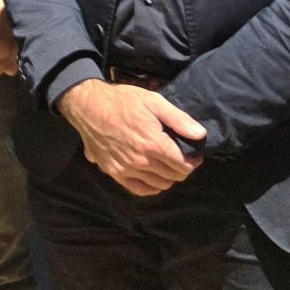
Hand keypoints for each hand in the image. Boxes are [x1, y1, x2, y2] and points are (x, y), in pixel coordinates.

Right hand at [56, 79, 206, 195]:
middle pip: (173, 176)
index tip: (195, 155)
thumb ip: (179, 119)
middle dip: (182, 168)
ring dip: (168, 178)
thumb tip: (200, 135)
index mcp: (153, 143)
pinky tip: (153, 178)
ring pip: (158, 184)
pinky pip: (139, 189)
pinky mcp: (113, 172)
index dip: (193, 161)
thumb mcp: (153, 101)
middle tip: (182, 158)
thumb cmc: (122, 101)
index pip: (183, 165)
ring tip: (168, 166)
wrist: (88, 106)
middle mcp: (141, 161)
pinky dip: (151, 187)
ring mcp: (126, 169)